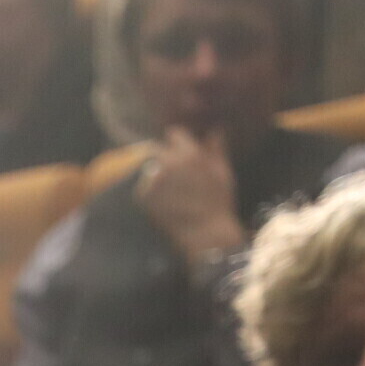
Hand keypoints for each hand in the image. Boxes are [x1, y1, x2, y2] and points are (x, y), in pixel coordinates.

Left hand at [136, 130, 246, 261]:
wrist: (206, 234)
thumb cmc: (218, 204)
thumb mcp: (223, 173)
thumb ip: (216, 149)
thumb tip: (214, 131)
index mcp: (190, 153)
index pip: (173, 134)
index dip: (176, 143)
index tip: (176, 152)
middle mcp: (170, 162)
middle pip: (157, 149)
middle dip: (163, 158)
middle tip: (169, 175)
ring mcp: (155, 179)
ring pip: (147, 167)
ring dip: (153, 174)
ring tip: (166, 190)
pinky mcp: (144, 196)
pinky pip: (141, 187)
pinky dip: (148, 192)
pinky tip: (161, 203)